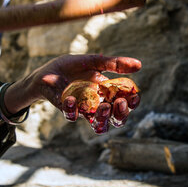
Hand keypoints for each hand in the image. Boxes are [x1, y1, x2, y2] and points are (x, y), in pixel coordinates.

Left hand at [3, 54, 140, 123]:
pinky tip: (72, 98)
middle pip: (117, 119)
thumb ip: (114, 64)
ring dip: (103, 118)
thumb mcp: (94, 61)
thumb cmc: (73, 67)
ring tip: (103, 106)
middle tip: (119, 103)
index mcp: (108, 93)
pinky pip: (72, 116)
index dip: (132, 102)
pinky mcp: (67, 110)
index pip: (126, 103)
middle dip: (121, 114)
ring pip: (99, 125)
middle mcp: (99, 105)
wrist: (48, 72)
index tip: (133, 96)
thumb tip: (139, 65)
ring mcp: (83, 110)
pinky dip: (73, 109)